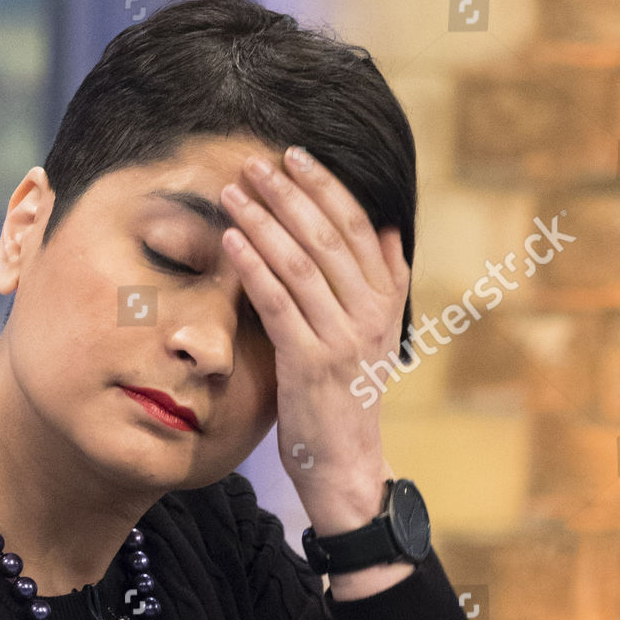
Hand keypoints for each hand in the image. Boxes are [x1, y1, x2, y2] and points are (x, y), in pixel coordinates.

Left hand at [220, 146, 410, 534]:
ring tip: (235, 192)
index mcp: (385, 301)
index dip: (325, 187)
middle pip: (327, 237)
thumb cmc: (347, 397)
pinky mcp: (310, 363)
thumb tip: (387, 226)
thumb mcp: (375, 336)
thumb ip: (384, 282)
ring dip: (264, 222)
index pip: (357, 227)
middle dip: (289, 194)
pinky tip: (232, 241)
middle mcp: (370, 315)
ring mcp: (342, 339)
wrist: (346, 463)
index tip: (294, 156)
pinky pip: (279, 302)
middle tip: (254, 163)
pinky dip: (254, 266)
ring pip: (301, 264)